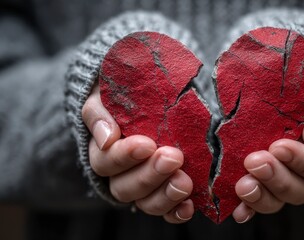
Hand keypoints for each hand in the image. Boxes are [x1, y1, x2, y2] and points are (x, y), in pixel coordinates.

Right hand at [82, 83, 193, 222]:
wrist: (147, 96)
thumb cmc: (126, 95)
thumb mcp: (106, 96)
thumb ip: (100, 113)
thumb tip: (107, 138)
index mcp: (104, 151)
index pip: (106, 162)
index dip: (124, 157)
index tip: (146, 144)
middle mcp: (121, 175)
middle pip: (126, 187)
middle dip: (150, 175)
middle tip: (173, 158)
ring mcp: (144, 187)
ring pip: (146, 203)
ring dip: (164, 196)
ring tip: (184, 183)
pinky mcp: (164, 193)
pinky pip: (167, 211)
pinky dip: (176, 212)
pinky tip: (188, 206)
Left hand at [233, 74, 303, 222]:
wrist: (289, 91)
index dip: (302, 162)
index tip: (279, 146)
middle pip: (298, 190)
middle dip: (276, 179)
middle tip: (254, 162)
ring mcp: (280, 181)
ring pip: (276, 200)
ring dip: (260, 196)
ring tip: (243, 185)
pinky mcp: (259, 182)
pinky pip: (254, 202)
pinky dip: (246, 208)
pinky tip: (237, 210)